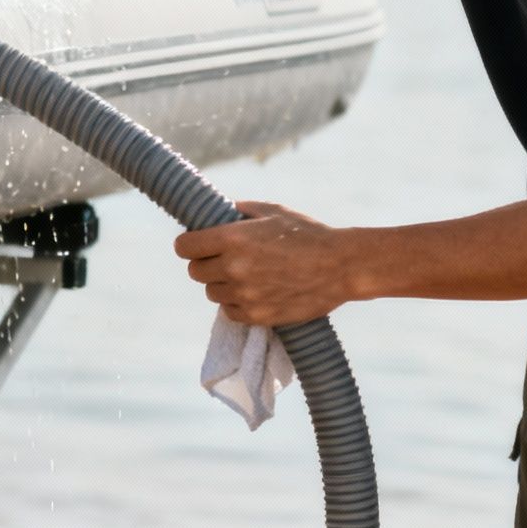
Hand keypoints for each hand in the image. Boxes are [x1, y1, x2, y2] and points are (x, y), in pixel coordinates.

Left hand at [172, 201, 364, 325]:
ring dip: (222, 284)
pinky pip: (230, 311)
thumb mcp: (271, 211)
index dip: (188, 245)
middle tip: (224, 259)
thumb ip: (238, 212)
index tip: (196, 245)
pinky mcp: (258, 316)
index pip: (183, 247)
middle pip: (195, 271)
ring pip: (212, 292)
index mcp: (232, 238)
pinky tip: (254, 292)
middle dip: (206, 263)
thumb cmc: (307, 233)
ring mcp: (245, 294)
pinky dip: (237, 303)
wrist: (342, 266)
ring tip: (246, 275)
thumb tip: (215, 214)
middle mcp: (233, 267)